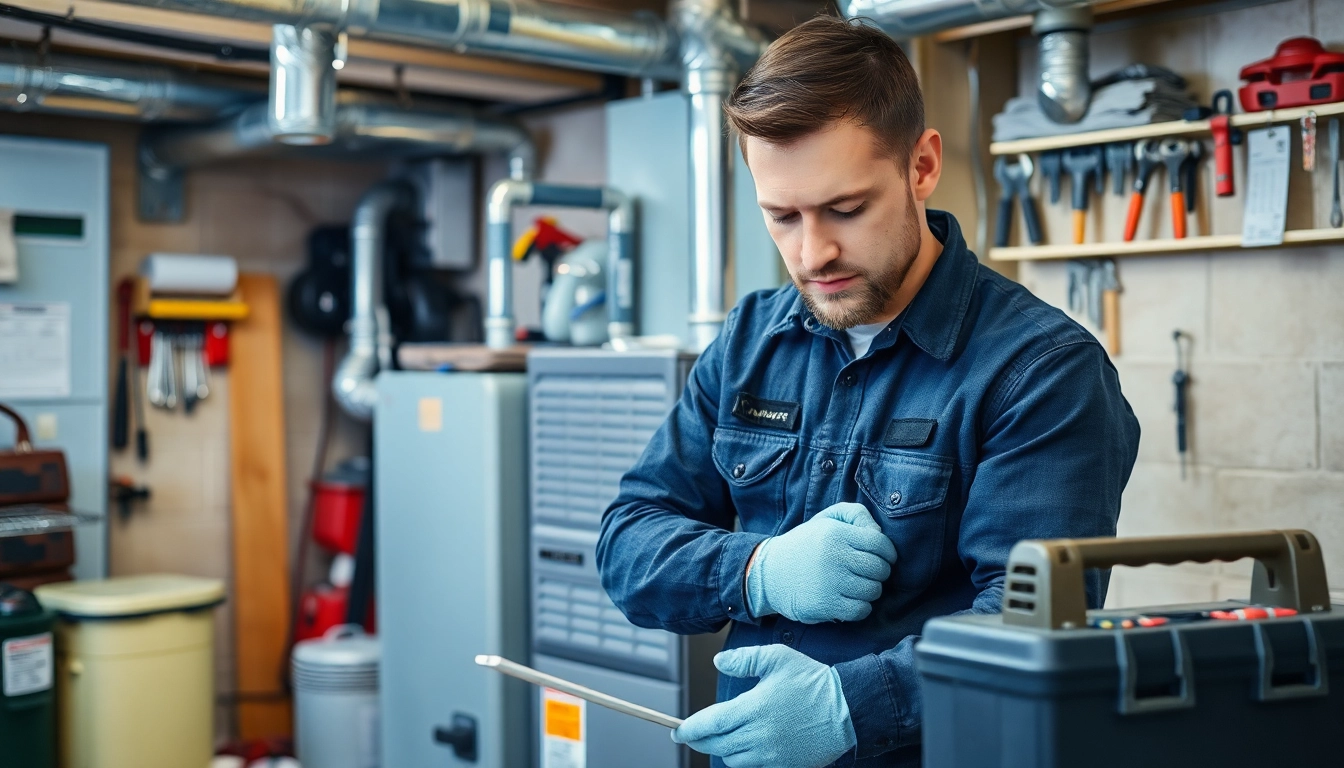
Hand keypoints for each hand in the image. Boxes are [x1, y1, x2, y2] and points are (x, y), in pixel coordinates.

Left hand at [671, 644, 854, 767]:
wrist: (849, 709)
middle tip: (691, 733)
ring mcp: (772, 756)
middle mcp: (760, 737)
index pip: (710, 724)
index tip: (677, 729)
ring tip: (721, 737)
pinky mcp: (784, 766)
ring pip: (733, 760)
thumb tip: (719, 663)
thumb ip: (744, 659)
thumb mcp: (778, 658)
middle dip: (700, 740)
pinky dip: (742, 760)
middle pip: (717, 745)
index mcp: (754, 709)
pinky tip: (744, 748)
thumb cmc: (814, 682)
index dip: (690, 729)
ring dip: (722, 749)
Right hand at [746, 502, 895, 622]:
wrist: (770, 573)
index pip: (880, 543)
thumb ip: (855, 514)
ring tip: (858, 585)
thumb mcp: (826, 519)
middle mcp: (833, 556)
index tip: (884, 557)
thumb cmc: (807, 545)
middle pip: (880, 568)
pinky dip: (861, 606)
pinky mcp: (825, 605)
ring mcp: (830, 582)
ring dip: (870, 589)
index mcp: (835, 533)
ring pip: (873, 590)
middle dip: (880, 571)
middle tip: (868, 572)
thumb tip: (879, 532)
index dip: (888, 552)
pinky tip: (851, 599)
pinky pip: (861, 609)